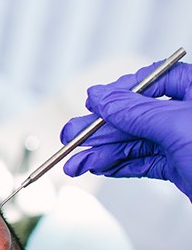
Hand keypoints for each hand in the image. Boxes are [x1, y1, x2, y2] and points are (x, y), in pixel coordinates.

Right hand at [60, 61, 191, 201]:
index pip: (152, 81)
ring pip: (134, 142)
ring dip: (102, 153)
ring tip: (75, 164)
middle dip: (100, 130)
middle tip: (70, 139)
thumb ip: (136, 111)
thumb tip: (100, 96)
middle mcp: (189, 115)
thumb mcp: (179, 126)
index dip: (119, 92)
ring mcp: (185, 142)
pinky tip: (98, 167)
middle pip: (135, 116)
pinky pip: (142, 162)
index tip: (92, 104)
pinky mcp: (181, 167)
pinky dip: (118, 166)